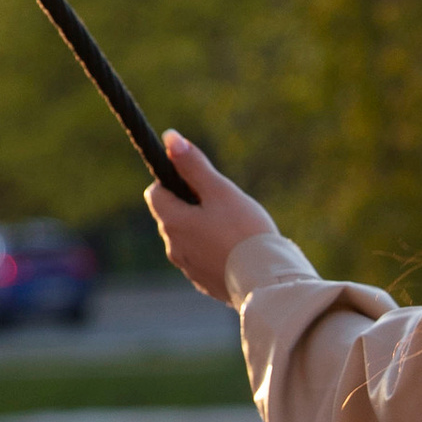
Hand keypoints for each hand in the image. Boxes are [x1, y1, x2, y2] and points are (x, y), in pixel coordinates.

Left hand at [145, 131, 274, 302]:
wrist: (266, 282)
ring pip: (187, 239)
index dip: (175, 182)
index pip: (155, 193)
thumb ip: (194, 165)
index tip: (201, 184)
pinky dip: (213, 251)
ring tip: (234, 230)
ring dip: (202, 230)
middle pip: (172, 216)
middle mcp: (173, 247)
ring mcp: (188, 268)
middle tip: (224, 207)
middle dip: (191, 207)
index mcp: (173, 222)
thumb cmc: (245, 232)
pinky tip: (237, 252)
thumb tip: (170, 138)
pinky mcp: (204, 283)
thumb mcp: (221, 191)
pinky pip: (201, 260)